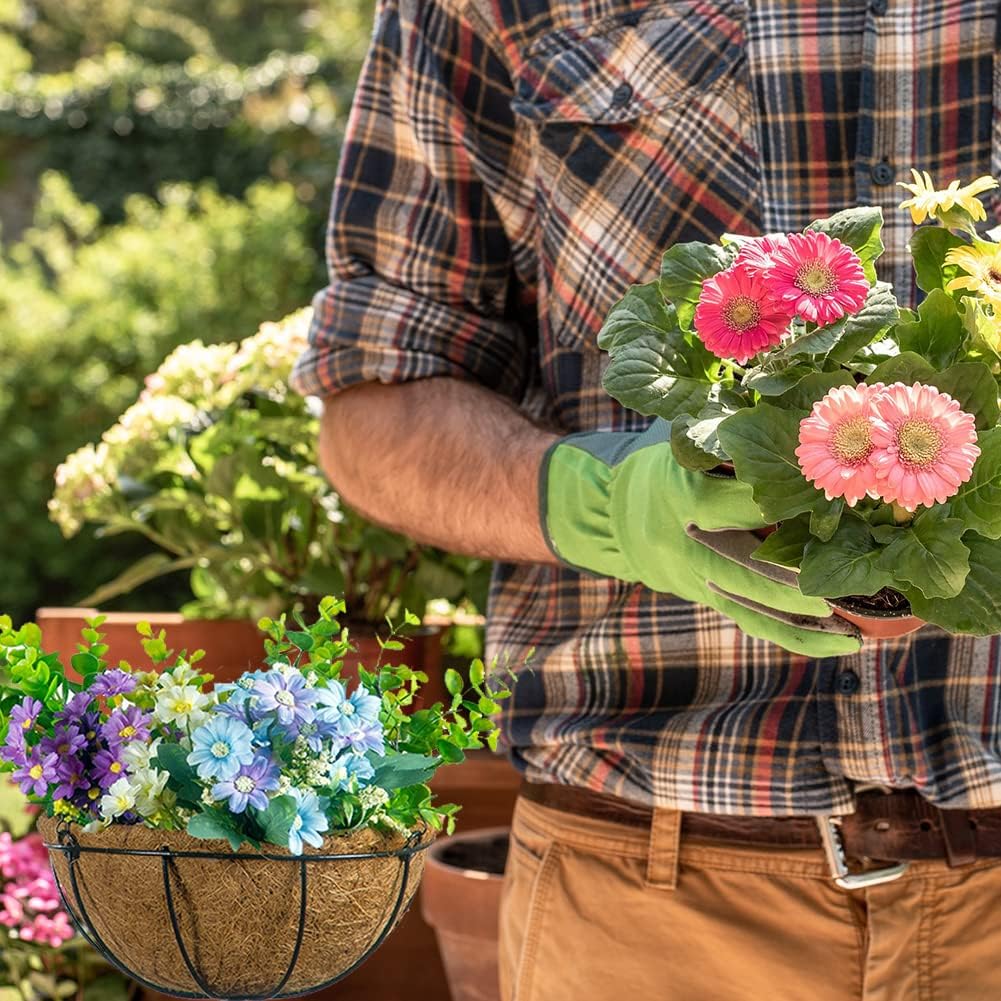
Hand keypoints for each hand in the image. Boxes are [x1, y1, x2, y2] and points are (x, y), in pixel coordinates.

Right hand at [541, 419, 861, 656]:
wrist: (613, 517)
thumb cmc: (663, 471)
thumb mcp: (686, 448)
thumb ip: (732, 448)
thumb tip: (803, 435)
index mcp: (684, 496)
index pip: (740, 506)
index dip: (785, 508)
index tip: (834, 505)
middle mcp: (688, 544)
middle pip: (747, 568)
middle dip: (796, 581)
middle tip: (846, 590)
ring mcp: (696, 578)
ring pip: (754, 606)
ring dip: (805, 621)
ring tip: (855, 632)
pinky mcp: (707, 599)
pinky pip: (755, 624)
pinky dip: (799, 639)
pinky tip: (840, 645)